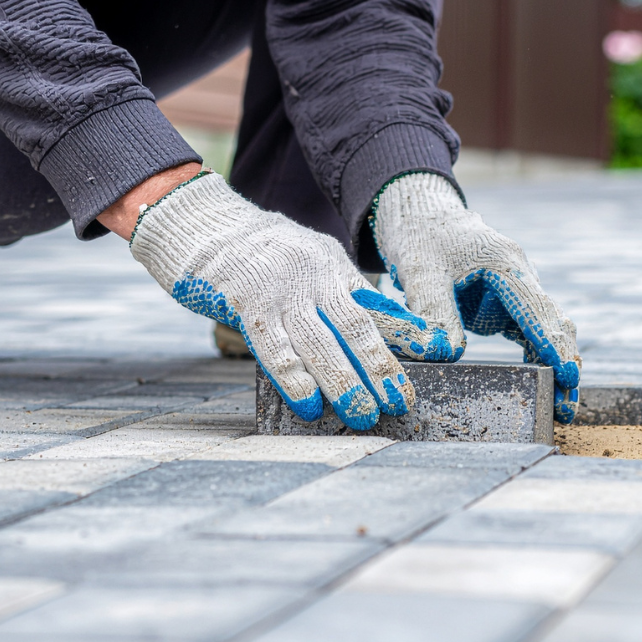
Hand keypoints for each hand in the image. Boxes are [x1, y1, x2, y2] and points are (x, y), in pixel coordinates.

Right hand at [129, 172, 454, 429]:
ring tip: (361, 415)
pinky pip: (273, 348)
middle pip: (353, 328)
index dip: (406, 334)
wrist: (203, 227)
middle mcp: (311, 277)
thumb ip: (350, 291)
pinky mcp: (244, 306)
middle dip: (378, 368)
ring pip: (316, 343)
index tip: (437, 356)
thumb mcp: (312, 259)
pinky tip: (308, 404)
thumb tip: (397, 324)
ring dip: (341, 382)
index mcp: (333, 266)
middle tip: (399, 403)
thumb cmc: (262, 255)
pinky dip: (293, 378)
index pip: (375, 306)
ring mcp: (278, 292)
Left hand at [371, 172, 580, 422]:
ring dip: (554, 367)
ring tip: (560, 410)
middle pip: (553, 323)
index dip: (552, 343)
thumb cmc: (421, 239)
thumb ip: (433, 310)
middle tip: (566, 409)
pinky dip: (538, 359)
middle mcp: (521, 277)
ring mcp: (517, 292)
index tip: (567, 375)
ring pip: (546, 331)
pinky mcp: (506, 306)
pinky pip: (530, 334)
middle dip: (564, 364)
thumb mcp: (420, 271)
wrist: (422, 219)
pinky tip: (543, 390)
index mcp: (506, 262)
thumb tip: (446, 355)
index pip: (537, 308)